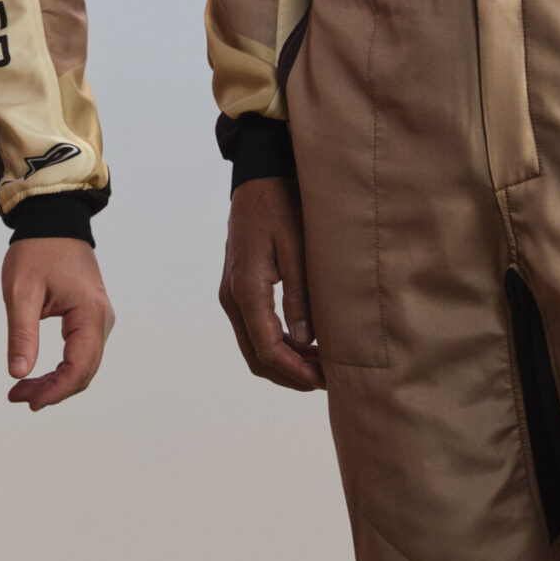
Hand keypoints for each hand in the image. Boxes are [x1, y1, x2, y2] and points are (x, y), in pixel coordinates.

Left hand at [2, 236, 112, 409]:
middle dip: (52, 390)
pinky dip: (61, 368)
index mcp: (90, 313)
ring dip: (56, 382)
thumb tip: (19, 374)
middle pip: (84, 372)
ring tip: (22, 388)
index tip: (25, 400)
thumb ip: (21, 334)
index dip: (53, 391)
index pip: (79, 367)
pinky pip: (82, 352)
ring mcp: (100, 318)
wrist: (53, 220)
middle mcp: (103, 319)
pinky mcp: (91, 317)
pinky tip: (38, 373)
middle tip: (17, 396)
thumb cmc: (36, 250)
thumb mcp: (21, 291)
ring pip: (84, 365)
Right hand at [219, 176, 322, 390]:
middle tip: (327, 380)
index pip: (267, 348)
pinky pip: (254, 331)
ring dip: (285, 362)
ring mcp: (232, 295)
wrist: (256, 179)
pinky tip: (306, 344)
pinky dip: (278, 346)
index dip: (295, 371)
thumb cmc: (279, 206)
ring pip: (254, 347)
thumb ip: (299, 295)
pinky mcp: (238, 290)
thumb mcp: (295, 247)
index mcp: (246, 289)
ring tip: (321, 365)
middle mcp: (233, 298)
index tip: (323, 381)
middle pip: (257, 356)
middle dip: (290, 374)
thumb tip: (306, 340)